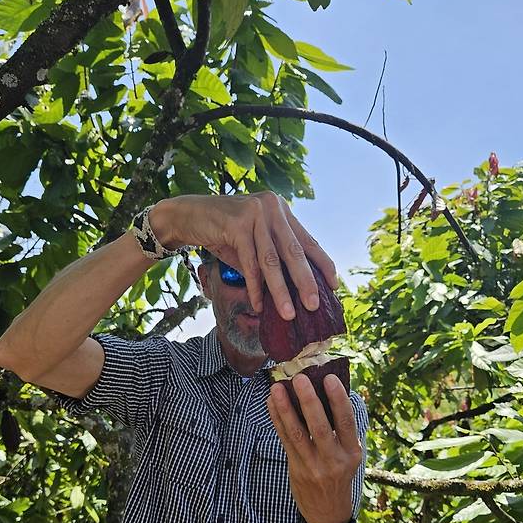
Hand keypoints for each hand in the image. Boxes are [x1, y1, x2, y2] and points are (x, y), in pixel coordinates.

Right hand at [150, 192, 337, 320]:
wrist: (188, 216)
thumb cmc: (223, 233)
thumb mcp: (252, 244)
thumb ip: (271, 260)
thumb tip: (292, 292)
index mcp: (282, 212)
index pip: (308, 241)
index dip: (322, 264)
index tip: (334, 286)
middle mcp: (272, 208)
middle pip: (294, 252)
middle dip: (306, 282)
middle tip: (314, 306)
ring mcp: (256, 213)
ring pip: (272, 261)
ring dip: (281, 291)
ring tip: (288, 313)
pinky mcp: (237, 223)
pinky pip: (249, 263)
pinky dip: (255, 287)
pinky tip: (259, 305)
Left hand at [266, 373, 361, 522]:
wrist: (328, 514)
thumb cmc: (340, 476)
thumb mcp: (350, 456)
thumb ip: (341, 430)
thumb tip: (327, 393)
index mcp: (352, 452)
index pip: (346, 422)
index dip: (338, 399)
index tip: (329, 378)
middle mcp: (334, 460)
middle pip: (319, 427)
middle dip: (308, 401)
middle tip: (299, 378)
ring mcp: (313, 466)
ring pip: (297, 434)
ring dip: (285, 409)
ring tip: (277, 388)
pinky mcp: (296, 469)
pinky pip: (285, 441)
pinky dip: (277, 420)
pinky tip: (272, 404)